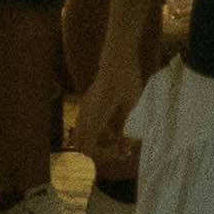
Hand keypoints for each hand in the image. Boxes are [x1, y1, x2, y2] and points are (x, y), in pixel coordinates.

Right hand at [68, 31, 152, 163]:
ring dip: (97, 143)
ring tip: (117, 141)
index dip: (102, 155)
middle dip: (99, 153)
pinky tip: (113, 130)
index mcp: (96, 115)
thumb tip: (124, 142)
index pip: (88, 147)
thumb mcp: (132, 103)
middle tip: (119, 149)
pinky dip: (96, 134)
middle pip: (82, 145)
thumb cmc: (127, 78)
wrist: (116, 57)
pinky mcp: (86, 105)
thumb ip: (124, 124)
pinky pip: (85, 127)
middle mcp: (86, 113)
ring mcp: (84, 108)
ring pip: (81, 137)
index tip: (119, 149)